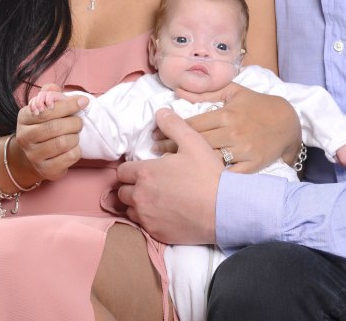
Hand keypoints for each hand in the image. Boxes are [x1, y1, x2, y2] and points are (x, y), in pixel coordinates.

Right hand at [12, 88, 87, 183]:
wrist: (36, 154)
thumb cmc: (45, 125)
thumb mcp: (44, 106)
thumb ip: (50, 93)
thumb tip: (55, 89)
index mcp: (24, 117)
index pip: (47, 110)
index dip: (68, 105)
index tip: (83, 101)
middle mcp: (24, 138)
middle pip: (55, 127)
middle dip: (74, 122)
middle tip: (78, 122)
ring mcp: (33, 156)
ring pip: (63, 143)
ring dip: (75, 137)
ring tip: (74, 134)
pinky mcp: (46, 170)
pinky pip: (69, 157)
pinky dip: (76, 150)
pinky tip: (73, 147)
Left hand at [117, 109, 220, 243]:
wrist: (223, 209)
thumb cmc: (207, 175)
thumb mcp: (193, 142)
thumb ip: (173, 125)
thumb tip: (160, 112)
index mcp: (145, 173)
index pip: (122, 171)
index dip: (131, 169)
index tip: (142, 169)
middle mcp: (140, 197)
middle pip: (122, 192)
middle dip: (132, 186)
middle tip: (148, 183)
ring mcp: (147, 217)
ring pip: (130, 210)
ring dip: (137, 204)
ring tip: (154, 199)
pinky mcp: (157, 233)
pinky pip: (143, 226)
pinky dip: (148, 219)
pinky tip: (164, 213)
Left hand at [154, 83, 300, 173]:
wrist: (288, 123)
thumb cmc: (258, 106)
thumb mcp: (233, 92)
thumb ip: (205, 92)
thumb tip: (178, 91)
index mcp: (226, 114)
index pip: (192, 125)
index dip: (170, 131)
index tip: (155, 136)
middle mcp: (233, 133)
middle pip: (195, 143)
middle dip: (171, 148)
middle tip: (154, 153)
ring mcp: (243, 151)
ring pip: (208, 160)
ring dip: (186, 165)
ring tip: (167, 170)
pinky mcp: (251, 166)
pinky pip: (227, 175)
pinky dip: (211, 180)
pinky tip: (194, 183)